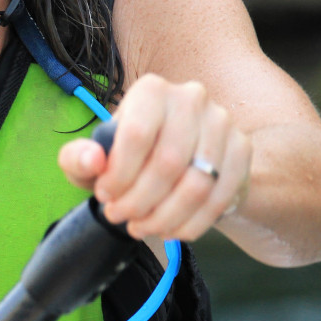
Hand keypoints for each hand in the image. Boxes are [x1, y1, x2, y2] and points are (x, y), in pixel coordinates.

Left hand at [58, 73, 251, 241]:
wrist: (182, 154)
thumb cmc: (130, 154)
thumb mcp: (94, 155)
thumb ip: (78, 158)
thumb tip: (93, 161)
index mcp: (151, 90)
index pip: (135, 135)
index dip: (117, 175)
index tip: (104, 196)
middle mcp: (191, 98)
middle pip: (167, 163)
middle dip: (139, 202)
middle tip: (120, 217)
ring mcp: (222, 122)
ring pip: (196, 185)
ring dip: (164, 217)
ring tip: (142, 227)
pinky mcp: (242, 149)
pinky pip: (219, 198)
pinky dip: (191, 224)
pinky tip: (171, 229)